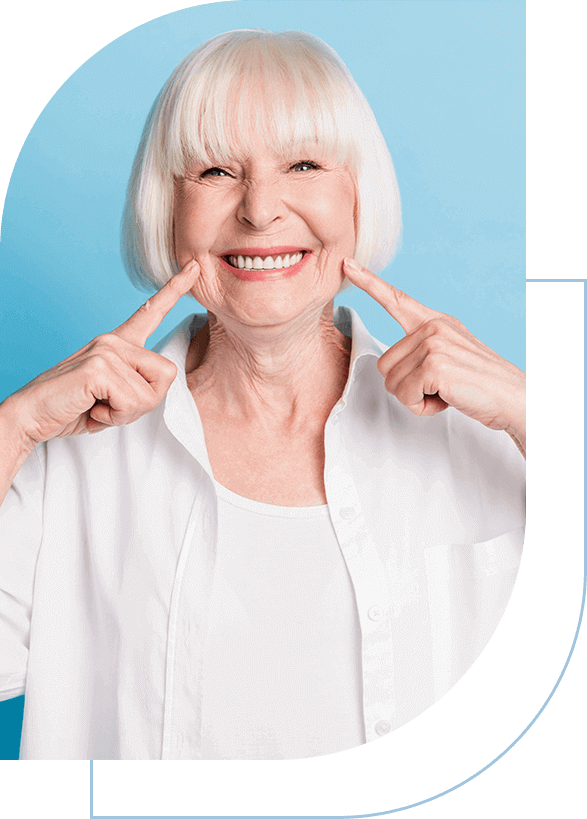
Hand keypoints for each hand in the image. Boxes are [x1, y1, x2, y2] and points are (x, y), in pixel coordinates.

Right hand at [5, 258, 200, 447]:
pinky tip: (92, 409)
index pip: (151, 311)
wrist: (31, 415)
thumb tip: (158, 384)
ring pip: (151, 393)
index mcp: (118, 342)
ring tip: (98, 407)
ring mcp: (106, 350)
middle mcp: (114, 341)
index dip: (175, 289)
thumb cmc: (73, 407)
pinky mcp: (99, 367)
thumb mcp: (114, 395)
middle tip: (111, 407)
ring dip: (127, 413)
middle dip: (145, 402)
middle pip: (167, 373)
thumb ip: (137, 384)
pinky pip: (132, 401)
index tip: (194, 267)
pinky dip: (114, 416)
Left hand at [343, 258, 525, 438]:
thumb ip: (423, 350)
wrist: (513, 398)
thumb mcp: (452, 355)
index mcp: (436, 322)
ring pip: (392, 383)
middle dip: (406, 386)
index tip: (347, 265)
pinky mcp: (434, 366)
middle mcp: (433, 327)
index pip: (397, 299)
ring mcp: (433, 344)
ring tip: (445, 392)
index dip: (369, 283)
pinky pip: (405, 396)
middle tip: (438, 387)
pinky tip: (446, 399)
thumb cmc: (481, 385)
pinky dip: (421, 407)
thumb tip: (392, 366)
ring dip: (415, 398)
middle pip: (384, 364)